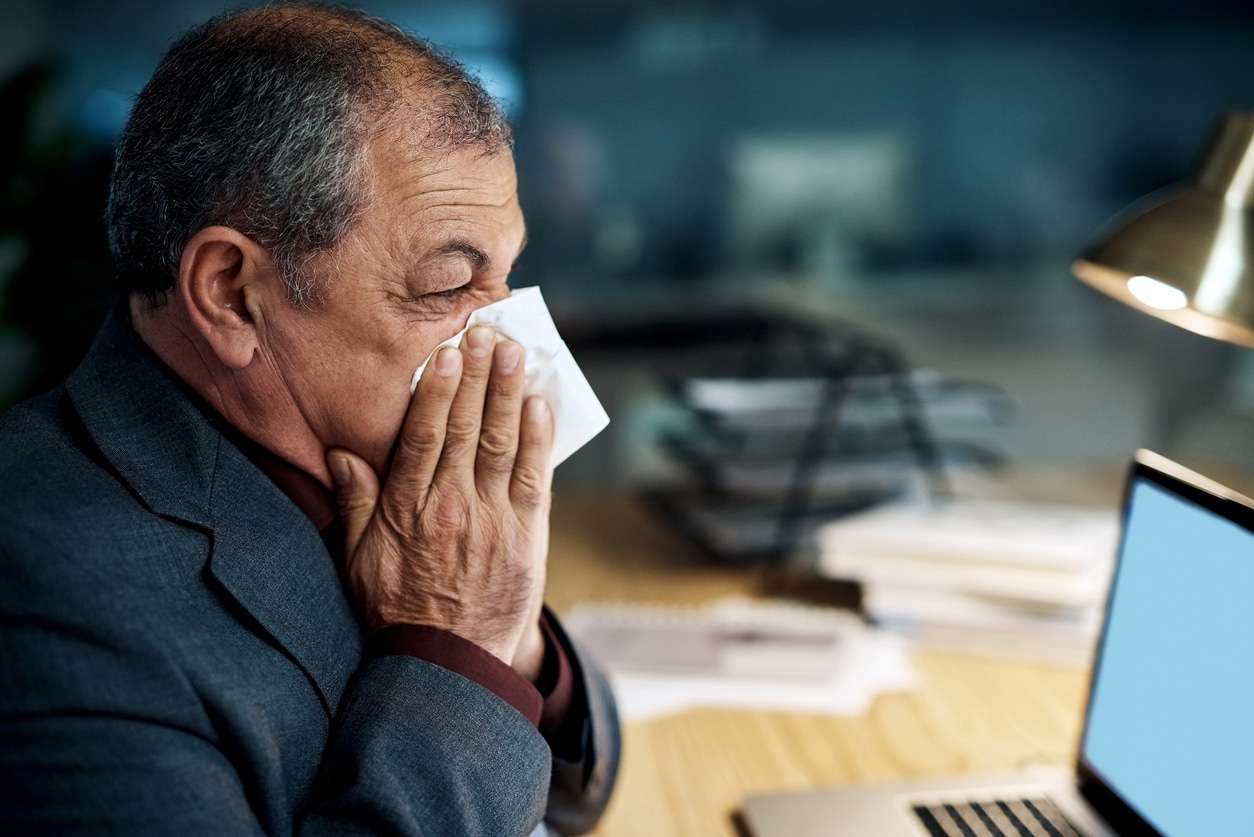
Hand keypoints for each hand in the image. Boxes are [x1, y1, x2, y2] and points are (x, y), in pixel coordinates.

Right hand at [326, 325, 554, 680]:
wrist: (448, 664)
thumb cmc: (397, 610)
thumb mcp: (359, 560)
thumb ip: (357, 503)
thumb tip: (343, 453)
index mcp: (408, 510)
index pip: (424, 436)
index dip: (437, 389)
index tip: (446, 352)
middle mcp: (452, 508)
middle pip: (465, 429)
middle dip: (478, 377)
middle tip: (487, 333)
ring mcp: (493, 522)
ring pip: (501, 445)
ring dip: (509, 395)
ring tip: (516, 353)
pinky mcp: (526, 539)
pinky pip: (533, 480)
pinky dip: (537, 441)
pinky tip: (539, 406)